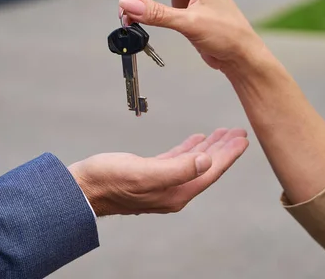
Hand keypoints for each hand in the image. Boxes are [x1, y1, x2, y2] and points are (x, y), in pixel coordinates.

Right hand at [68, 128, 247, 216]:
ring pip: (194, 162)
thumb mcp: (144, 174)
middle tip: (237, 132)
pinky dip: (189, 148)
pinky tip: (196, 140)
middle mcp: (173, 190)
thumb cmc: (107, 181)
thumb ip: (178, 169)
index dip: (228, 155)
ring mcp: (162, 183)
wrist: (81, 188)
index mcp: (176, 192)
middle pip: (206, 166)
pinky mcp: (150, 174)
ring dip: (209, 147)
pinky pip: (178, 160)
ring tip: (222, 133)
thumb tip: (206, 161)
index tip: (242, 138)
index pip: (210, 171)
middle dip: (223, 149)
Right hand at [118, 0, 268, 72]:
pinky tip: (141, 17)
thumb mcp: (189, 24)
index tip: (125, 6)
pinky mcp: (182, 2)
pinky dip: (147, 6)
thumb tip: (129, 5)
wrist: (239, 54)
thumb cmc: (228, 36)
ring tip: (131, 17)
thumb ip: (157, 14)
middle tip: (126, 13)